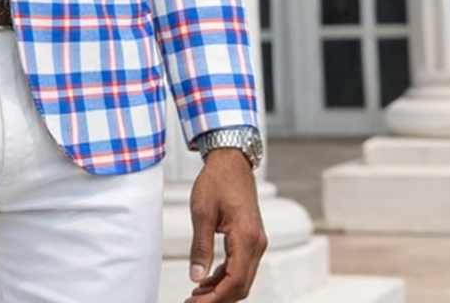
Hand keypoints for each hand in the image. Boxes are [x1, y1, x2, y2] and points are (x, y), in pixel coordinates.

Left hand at [185, 149, 266, 302]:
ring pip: (243, 278)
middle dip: (218, 298)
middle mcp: (256, 242)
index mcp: (246, 237)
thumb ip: (201, 247)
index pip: (233, 281)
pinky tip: (208, 279)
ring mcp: (256, 240)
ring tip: (197, 294)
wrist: (231, 161)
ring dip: (221, 289)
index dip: (214, 298)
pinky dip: (226, 276)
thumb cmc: (217, 180)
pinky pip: (242, 265)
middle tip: (193, 302)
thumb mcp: (202, 212)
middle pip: (241, 285)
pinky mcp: (252, 237)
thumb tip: (197, 277)